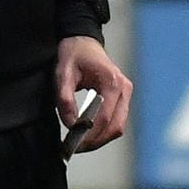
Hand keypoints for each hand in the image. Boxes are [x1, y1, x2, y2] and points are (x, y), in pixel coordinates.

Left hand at [55, 35, 130, 152]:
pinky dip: (105, 131)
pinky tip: (89, 134)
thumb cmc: (74, 54)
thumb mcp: (63, 73)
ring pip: (119, 126)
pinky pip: (117, 120)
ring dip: (101, 138)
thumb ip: (65, 99)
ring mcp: (126, 93)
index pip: (104, 117)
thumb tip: (71, 124)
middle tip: (76, 148)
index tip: (74, 144)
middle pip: (116, 126)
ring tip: (81, 144)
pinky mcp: (123, 97)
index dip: (90, 135)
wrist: (83, 40)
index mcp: (112, 81)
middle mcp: (124, 88)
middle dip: (97, 141)